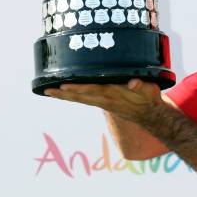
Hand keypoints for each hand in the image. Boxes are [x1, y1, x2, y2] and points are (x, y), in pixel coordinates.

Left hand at [44, 79, 162, 124]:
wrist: (149, 114)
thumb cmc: (148, 98)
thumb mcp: (149, 90)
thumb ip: (141, 85)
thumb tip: (133, 82)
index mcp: (113, 94)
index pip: (92, 90)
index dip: (78, 88)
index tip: (64, 85)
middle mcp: (105, 99)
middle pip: (80, 97)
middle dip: (63, 93)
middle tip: (47, 90)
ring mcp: (102, 102)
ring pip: (80, 99)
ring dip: (64, 96)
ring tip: (49, 91)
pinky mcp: (103, 103)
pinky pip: (83, 100)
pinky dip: (72, 96)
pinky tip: (64, 93)